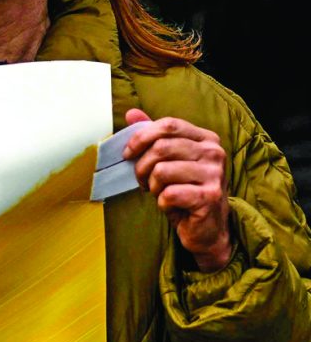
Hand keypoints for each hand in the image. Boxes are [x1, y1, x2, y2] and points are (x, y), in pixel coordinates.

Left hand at [123, 107, 232, 271]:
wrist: (207, 228)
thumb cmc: (184, 191)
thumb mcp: (169, 161)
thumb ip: (153, 136)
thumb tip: (131, 113)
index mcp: (206, 139)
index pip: (168, 125)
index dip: (141, 137)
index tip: (128, 154)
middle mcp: (214, 153)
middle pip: (161, 147)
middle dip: (142, 167)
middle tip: (143, 181)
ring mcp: (215, 175)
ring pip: (161, 170)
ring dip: (152, 186)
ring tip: (160, 192)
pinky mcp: (209, 197)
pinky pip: (168, 193)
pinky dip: (161, 202)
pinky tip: (171, 205)